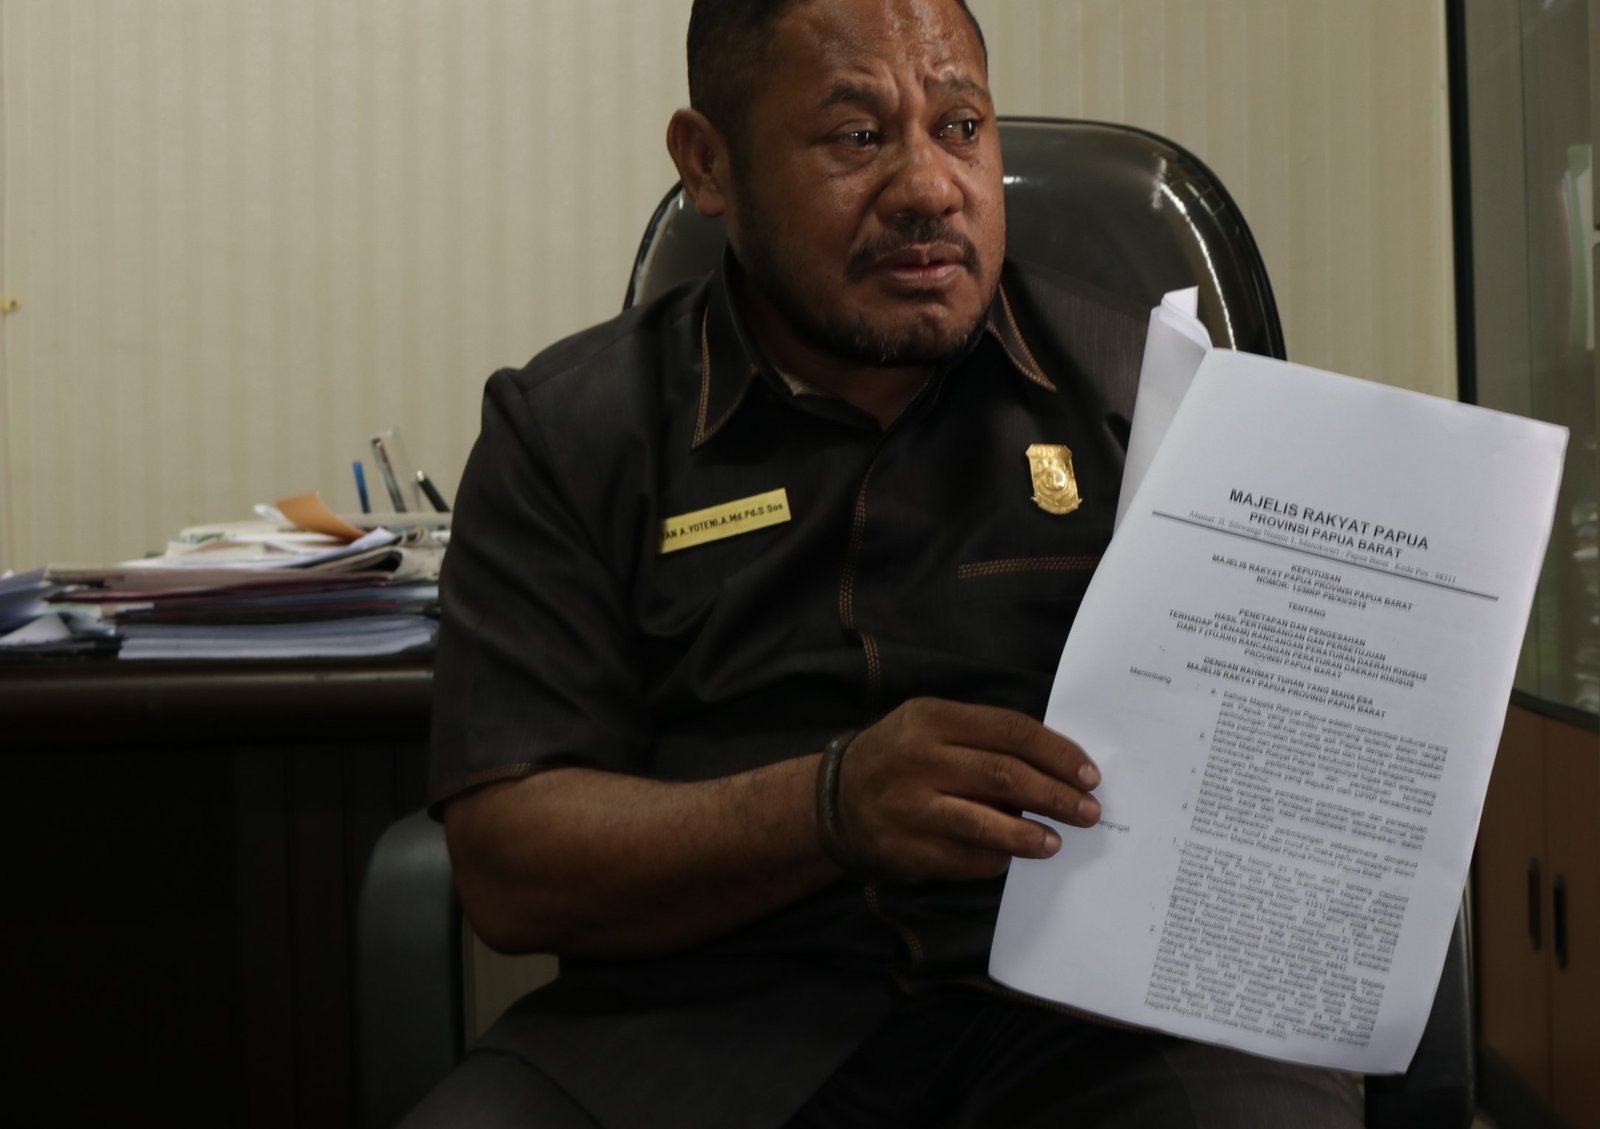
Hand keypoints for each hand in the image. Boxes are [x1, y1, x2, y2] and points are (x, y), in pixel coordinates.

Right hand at [833, 698, 1100, 882]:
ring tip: (1057, 842)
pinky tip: (1013, 856)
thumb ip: (983, 738)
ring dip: (1030, 834)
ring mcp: (911, 807)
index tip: (1089, 774)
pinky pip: (966, 858)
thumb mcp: (930, 727)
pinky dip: (997, 858)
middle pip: (1005, 774)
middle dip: (1056, 795)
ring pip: (986, 822)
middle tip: (1089, 812)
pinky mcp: (907, 850)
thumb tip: (1056, 766)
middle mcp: (919, 759)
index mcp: (931, 719)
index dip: (1057, 754)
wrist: (833, 803)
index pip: (1011, 731)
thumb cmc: (899, 758)